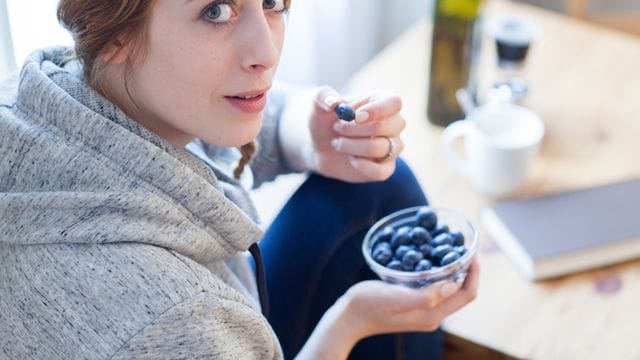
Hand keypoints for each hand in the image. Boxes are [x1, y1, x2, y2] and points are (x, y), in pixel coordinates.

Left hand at [308, 87, 405, 182]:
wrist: (321, 146)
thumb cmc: (325, 122)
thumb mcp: (318, 105)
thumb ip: (322, 97)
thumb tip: (332, 102)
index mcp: (382, 102)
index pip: (394, 103)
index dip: (377, 110)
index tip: (356, 116)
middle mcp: (393, 124)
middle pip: (387, 126)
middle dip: (355, 129)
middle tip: (337, 128)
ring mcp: (391, 147)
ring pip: (380, 148)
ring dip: (352, 146)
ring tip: (338, 143)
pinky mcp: (385, 168)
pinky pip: (381, 172)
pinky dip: (362, 166)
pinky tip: (351, 160)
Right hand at [343, 258, 479, 337]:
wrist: (347, 318)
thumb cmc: (368, 305)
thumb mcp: (396, 297)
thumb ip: (425, 295)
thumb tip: (452, 284)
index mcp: (432, 315)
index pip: (466, 295)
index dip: (474, 273)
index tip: (470, 251)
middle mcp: (431, 316)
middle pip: (461, 293)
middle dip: (466, 270)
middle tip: (462, 246)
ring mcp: (422, 312)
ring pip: (448, 290)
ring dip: (453, 270)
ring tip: (449, 249)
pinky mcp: (412, 305)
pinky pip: (434, 288)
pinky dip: (438, 272)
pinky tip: (429, 258)